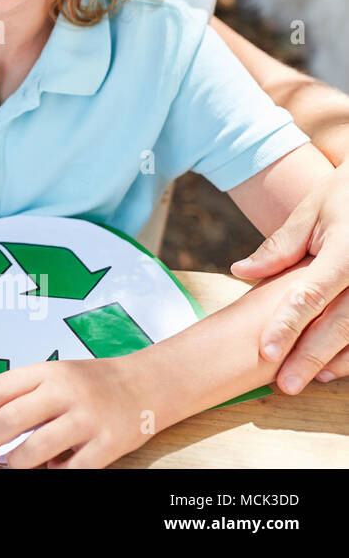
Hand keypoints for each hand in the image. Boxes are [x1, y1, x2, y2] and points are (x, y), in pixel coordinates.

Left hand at [0, 357, 150, 468]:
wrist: (147, 384)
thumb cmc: (96, 382)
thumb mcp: (57, 374)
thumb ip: (26, 392)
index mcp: (48, 372)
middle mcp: (66, 392)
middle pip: (9, 420)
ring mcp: (87, 419)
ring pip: (34, 450)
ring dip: (16, 462)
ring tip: (15, 462)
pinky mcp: (108, 444)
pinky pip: (70, 469)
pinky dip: (55, 472)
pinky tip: (54, 466)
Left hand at [231, 160, 348, 392]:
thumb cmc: (346, 194)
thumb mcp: (312, 211)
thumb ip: (281, 246)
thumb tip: (241, 271)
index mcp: (347, 250)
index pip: (311, 294)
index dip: (287, 325)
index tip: (265, 352)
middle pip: (340, 323)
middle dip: (310, 356)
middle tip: (284, 384)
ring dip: (335, 359)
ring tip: (306, 380)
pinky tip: (334, 368)